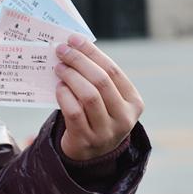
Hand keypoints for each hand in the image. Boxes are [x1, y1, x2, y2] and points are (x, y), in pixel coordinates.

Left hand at [53, 35, 144, 160]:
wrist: (91, 154)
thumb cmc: (97, 116)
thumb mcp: (107, 99)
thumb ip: (97, 77)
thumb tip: (74, 47)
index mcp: (134, 102)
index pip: (113, 70)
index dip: (92, 52)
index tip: (74, 39)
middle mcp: (124, 118)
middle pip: (101, 81)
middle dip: (79, 61)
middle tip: (62, 51)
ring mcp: (106, 132)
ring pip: (89, 96)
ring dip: (71, 77)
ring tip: (59, 67)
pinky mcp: (87, 140)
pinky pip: (75, 112)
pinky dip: (65, 96)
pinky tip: (58, 87)